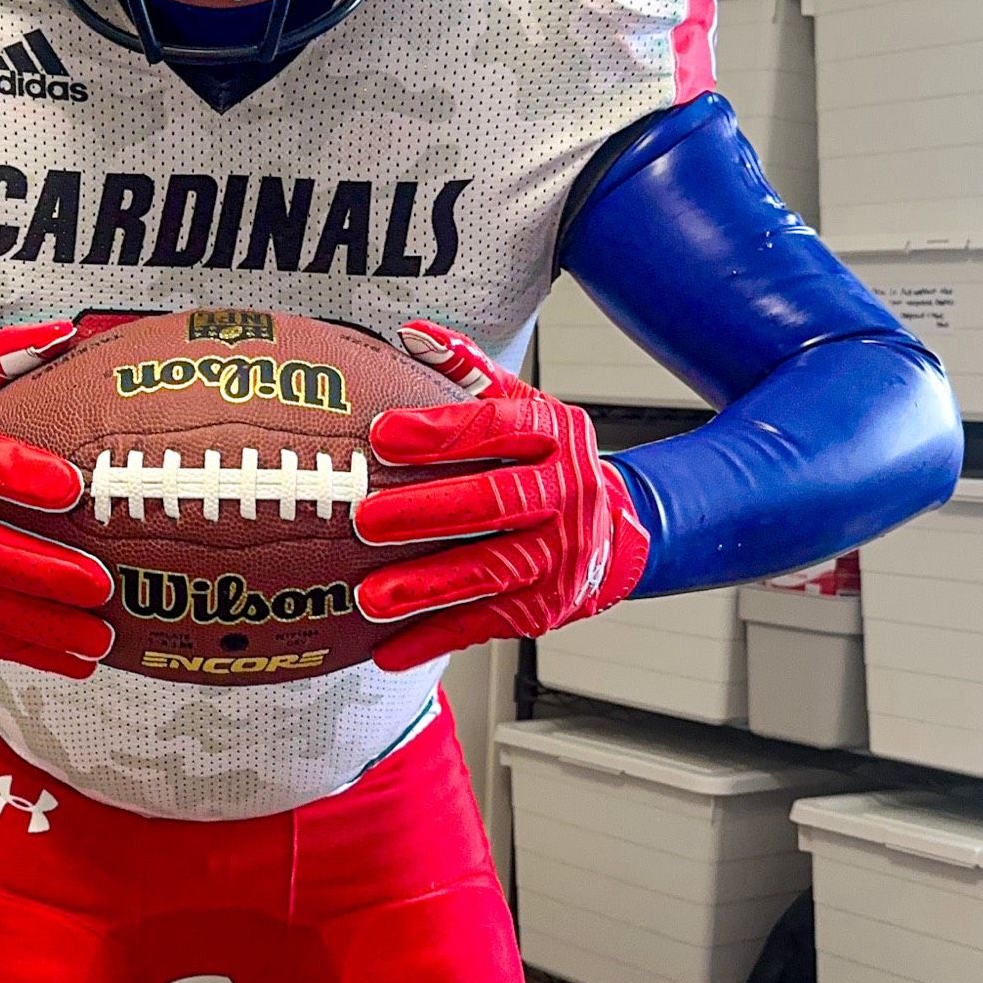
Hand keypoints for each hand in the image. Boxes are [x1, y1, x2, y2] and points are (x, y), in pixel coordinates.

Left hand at [353, 322, 649, 672]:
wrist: (616, 529)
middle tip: (366, 519)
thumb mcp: (520, 405)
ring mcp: (560, 556)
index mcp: (554, 435)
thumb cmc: (544, 458)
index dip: (440, 432)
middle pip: (496, 503)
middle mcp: (566, 494)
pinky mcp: (546, 607)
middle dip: (427, 513)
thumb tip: (413, 334)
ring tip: (371, 597)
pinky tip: (389, 649)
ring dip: (428, 587)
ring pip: (492, 572)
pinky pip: (487, 624)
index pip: (497, 427)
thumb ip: (466, 370)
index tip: (382, 434)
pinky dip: (436, 638)